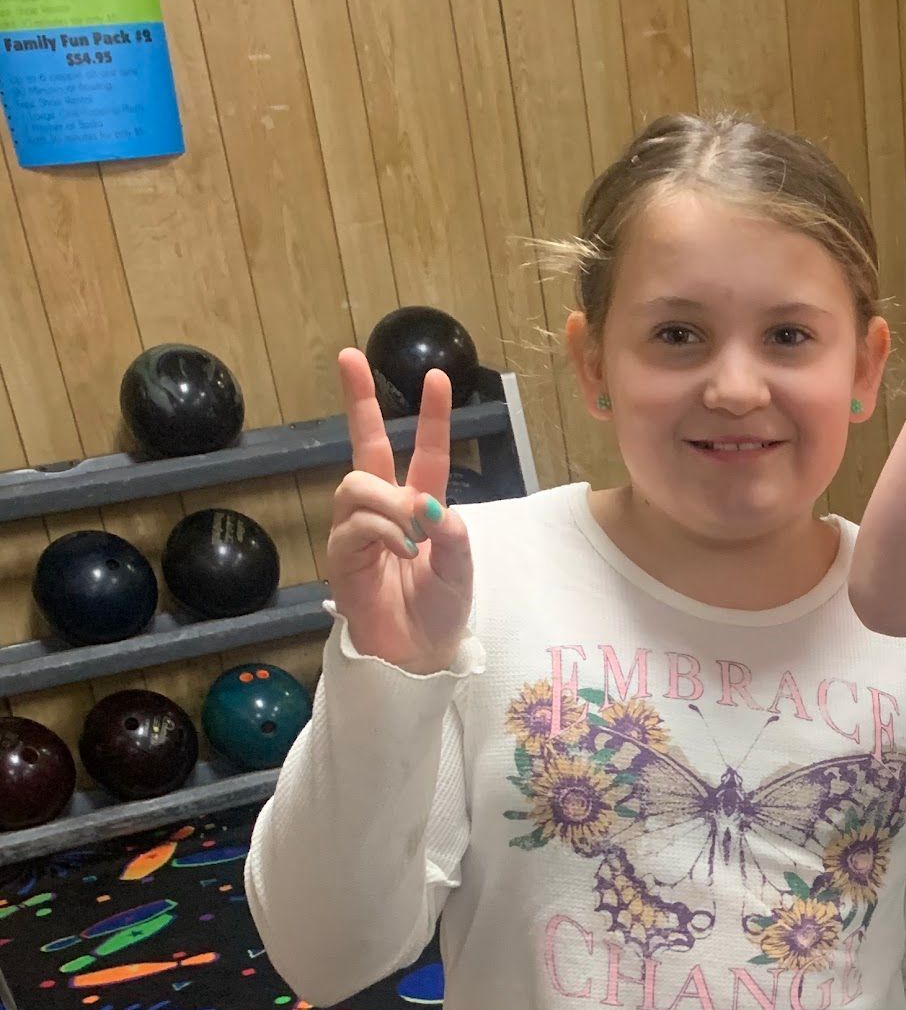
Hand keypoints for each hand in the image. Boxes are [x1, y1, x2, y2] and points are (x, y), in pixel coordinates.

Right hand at [324, 347, 473, 674]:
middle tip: (348, 356)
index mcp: (421, 506)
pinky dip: (385, 531)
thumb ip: (454, 535)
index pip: (427, 451)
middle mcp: (385, 509)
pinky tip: (404, 550)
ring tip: (414, 533)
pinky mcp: (341, 552)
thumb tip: (431, 507)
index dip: (431, 415)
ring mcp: (358, 528)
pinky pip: (357, 522)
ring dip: (391, 502)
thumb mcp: (460, 571)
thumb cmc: (438, 612)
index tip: (436, 376)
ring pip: (359, 484)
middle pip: (367, 444)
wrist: (415, 653)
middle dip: (358, 399)